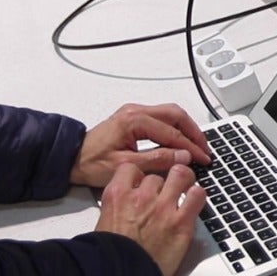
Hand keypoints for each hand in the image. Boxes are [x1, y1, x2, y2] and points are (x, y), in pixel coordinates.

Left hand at [70, 103, 211, 187]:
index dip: (190, 146)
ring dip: (186, 128)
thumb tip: (183, 156)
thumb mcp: (126, 165)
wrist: (71, 158)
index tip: (203, 158)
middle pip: (175, 114)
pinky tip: (180, 141)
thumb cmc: (92, 164)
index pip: (171, 132)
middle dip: (193, 131)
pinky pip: (161, 118)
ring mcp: (134, 112)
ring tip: (197, 145)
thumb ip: (156, 159)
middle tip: (205, 149)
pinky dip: (175, 128)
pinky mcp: (133, 117)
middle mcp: (136, 111)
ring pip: (170, 113)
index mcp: (134, 120)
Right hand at [96, 163, 205, 275]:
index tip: (143, 182)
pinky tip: (194, 202)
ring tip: (186, 188)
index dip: (139, 176)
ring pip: (181, 175)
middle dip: (162, 183)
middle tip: (166, 192)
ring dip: (184, 181)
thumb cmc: (111, 258)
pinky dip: (198, 196)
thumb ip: (117, 209)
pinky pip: (197, 196)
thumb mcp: (104, 225)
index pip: (131, 168)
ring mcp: (163, 207)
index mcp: (117, 195)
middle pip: (157, 175)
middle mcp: (142, 197)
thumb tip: (124, 206)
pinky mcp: (182, 222)